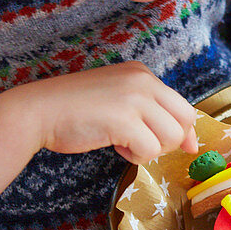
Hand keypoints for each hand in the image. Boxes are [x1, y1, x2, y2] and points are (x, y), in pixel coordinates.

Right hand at [0, 63, 197, 214]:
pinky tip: (116, 146)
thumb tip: (191, 143)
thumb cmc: (76, 110)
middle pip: (185, 119)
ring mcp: (134, 98)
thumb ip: (151, 112)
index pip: (182, 105)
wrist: (39, 110)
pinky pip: (150, 149)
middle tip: (147, 145)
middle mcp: (143, 81)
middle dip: (173, 141)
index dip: (185, 131)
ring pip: (171, 137)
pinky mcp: (124, 119)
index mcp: (142, 73)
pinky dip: (135, 156)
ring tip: (126, 143)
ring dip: (151, 149)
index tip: (185, 146)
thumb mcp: (118, 99)